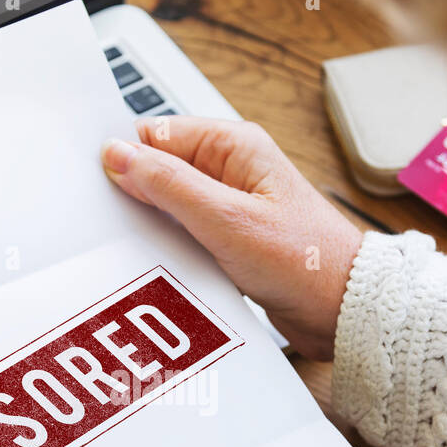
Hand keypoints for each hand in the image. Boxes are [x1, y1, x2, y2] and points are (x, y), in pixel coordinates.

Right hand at [101, 117, 363, 360]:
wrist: (342, 310)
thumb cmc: (304, 261)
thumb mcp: (225, 219)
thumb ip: (168, 185)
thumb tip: (118, 154)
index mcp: (233, 146)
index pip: (157, 135)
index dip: (128, 161)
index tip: (103, 190)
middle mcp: (231, 170)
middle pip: (159, 172)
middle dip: (138, 199)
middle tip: (122, 229)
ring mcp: (230, 206)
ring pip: (169, 209)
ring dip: (155, 231)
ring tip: (146, 253)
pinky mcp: (229, 240)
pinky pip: (185, 237)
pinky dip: (172, 251)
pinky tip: (164, 269)